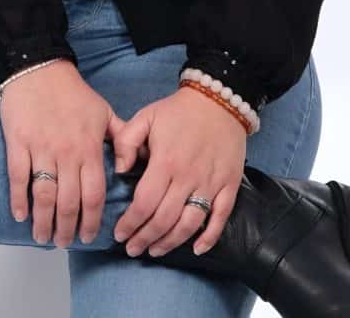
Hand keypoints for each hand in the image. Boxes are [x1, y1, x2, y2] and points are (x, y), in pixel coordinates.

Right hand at [0, 59, 127, 248]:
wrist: (39, 68)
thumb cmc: (72, 91)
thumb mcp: (103, 111)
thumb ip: (121, 138)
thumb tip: (130, 163)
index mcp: (89, 147)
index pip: (94, 194)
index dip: (92, 220)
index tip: (89, 236)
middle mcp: (67, 152)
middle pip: (68, 202)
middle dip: (67, 228)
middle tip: (64, 243)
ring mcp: (41, 148)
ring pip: (44, 195)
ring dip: (43, 221)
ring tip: (43, 236)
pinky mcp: (18, 142)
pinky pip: (18, 177)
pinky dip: (18, 200)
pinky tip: (20, 216)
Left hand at [111, 87, 246, 257]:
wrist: (218, 99)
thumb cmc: (178, 110)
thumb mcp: (146, 116)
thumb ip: (127, 141)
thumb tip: (120, 170)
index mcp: (165, 161)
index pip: (144, 203)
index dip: (130, 223)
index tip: (120, 234)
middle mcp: (188, 177)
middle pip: (164, 219)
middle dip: (145, 238)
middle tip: (132, 249)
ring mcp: (210, 183)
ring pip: (189, 224)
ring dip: (171, 242)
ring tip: (155, 250)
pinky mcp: (229, 185)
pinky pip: (220, 217)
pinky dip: (209, 237)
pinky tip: (196, 248)